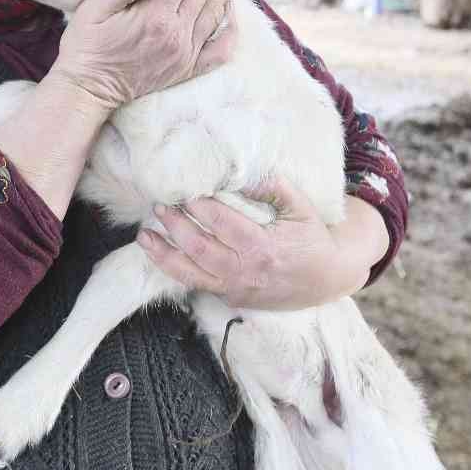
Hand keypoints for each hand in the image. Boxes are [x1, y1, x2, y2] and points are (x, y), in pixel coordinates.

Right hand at [51, 0, 234, 111]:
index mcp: (155, 17)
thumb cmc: (86, 46)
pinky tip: (229, 10)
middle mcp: (177, 35)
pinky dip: (230, 29)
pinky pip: (220, 50)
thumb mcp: (93, 9)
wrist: (88, 90)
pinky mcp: (187, 69)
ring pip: (214, 13)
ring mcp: (185, 54)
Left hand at [135, 180, 384, 310]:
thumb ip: (274, 188)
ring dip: (164, 254)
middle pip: (201, 248)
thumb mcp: (301, 208)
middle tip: (160, 205)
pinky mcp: (230, 297)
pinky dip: (174, 269)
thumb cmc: (312, 238)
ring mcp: (236, 288)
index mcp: (264, 247)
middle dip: (176, 226)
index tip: (184, 189)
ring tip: (144, 234)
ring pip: (191, 273)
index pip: (223, 224)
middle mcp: (246, 271)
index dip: (200, 206)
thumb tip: (243, 172)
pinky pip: (196, 284)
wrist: (326, 280)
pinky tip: (158, 254)